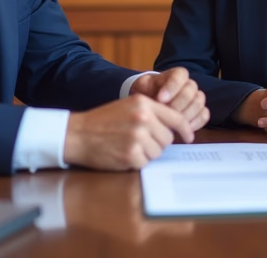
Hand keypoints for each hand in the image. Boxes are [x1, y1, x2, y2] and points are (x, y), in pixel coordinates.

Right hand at [64, 94, 192, 169]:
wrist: (78, 134)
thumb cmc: (102, 121)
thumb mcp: (128, 106)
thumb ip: (151, 112)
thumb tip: (174, 127)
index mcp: (144, 103)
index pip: (176, 117)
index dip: (185, 129)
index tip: (189, 136)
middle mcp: (144, 118)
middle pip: (167, 138)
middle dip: (157, 142)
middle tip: (140, 141)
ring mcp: (138, 137)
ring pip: (158, 152)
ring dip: (147, 153)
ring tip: (128, 145)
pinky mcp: (131, 155)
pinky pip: (145, 163)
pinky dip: (136, 162)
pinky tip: (122, 154)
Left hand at [130, 67, 208, 132]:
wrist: (149, 104)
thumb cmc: (146, 93)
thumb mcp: (142, 86)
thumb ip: (147, 87)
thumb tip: (159, 99)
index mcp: (176, 74)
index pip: (180, 75)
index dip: (172, 87)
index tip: (160, 99)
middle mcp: (188, 84)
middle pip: (191, 89)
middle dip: (179, 103)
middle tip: (166, 113)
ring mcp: (195, 98)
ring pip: (199, 102)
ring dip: (187, 113)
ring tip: (174, 123)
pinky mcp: (199, 111)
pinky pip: (204, 114)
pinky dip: (197, 122)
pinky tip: (185, 130)